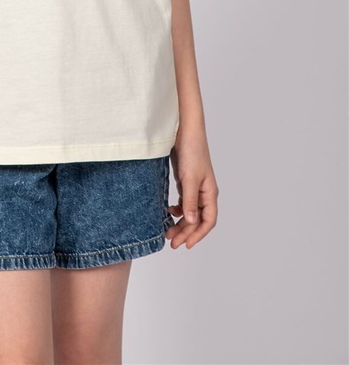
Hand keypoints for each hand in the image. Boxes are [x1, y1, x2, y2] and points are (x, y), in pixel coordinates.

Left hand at [165, 127, 217, 249]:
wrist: (184, 131)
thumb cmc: (192, 151)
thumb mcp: (190, 178)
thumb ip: (190, 200)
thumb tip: (191, 221)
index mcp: (210, 193)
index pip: (208, 221)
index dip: (199, 235)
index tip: (186, 245)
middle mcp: (205, 192)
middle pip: (197, 219)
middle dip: (186, 232)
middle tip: (172, 243)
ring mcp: (195, 187)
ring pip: (189, 212)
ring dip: (180, 223)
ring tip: (167, 232)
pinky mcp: (186, 182)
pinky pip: (184, 202)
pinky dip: (177, 210)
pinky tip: (168, 212)